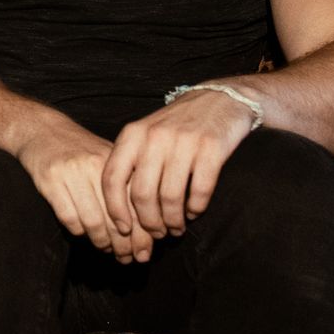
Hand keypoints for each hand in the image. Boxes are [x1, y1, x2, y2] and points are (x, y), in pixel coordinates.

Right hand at [14, 117, 154, 264]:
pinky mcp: (50, 180)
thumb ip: (127, 188)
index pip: (136, 205)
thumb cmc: (80, 150)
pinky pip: (69, 217)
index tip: (144, 252)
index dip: (142, 234)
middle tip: (126, 257)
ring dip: (101, 242)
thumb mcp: (109, 160)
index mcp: (115, 161)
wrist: (42, 130)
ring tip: (105, 248)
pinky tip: (83, 234)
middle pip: (116, 217)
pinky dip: (79, 231)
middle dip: (124, 244)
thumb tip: (147, 230)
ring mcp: (71, 173)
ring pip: (93, 221)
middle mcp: (96, 165)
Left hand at [101, 90, 254, 238]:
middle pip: (142, 194)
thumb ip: (132, 163)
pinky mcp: (212, 147)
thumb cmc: (177, 125)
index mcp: (132, 135)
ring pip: (171, 196)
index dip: (115, 209)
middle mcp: (154, 137)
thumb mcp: (146, 135)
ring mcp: (183, 142)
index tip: (123, 229)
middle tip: (157, 234)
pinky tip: (195, 212)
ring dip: (173, 220)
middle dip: (148, 222)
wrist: (220, 99)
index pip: (112, 178)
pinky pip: (200, 190)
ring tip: (176, 228)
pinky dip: (196, 208)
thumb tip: (120, 209)